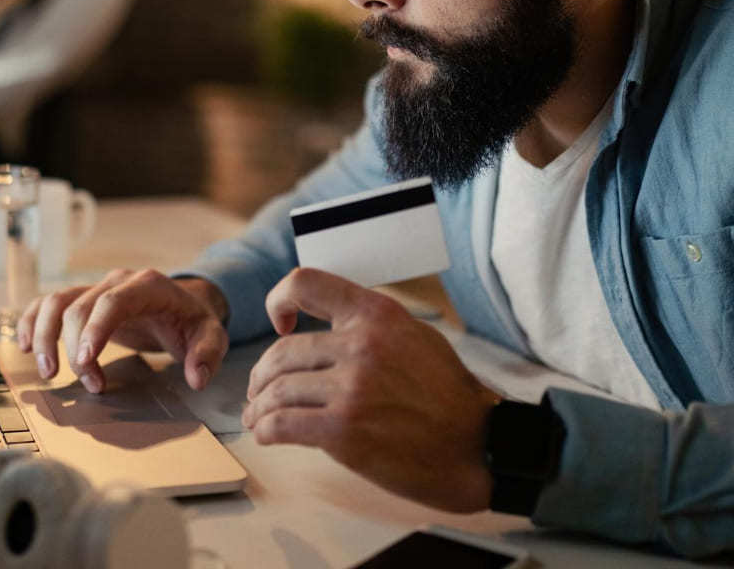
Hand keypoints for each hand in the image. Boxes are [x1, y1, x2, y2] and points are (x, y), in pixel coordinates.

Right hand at [16, 269, 228, 393]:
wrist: (185, 303)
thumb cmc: (194, 321)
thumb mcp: (212, 336)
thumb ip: (207, 355)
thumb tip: (196, 377)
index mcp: (148, 285)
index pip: (113, 302)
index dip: (94, 329)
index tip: (85, 361)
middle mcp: (117, 281)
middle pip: (81, 308)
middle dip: (77, 349)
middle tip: (91, 385)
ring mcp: (96, 287)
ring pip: (56, 302)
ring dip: (44, 336)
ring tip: (48, 372)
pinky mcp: (83, 299)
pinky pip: (48, 304)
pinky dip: (31, 322)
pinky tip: (24, 347)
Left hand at [242, 268, 498, 511]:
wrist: (476, 447)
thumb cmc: (448, 397)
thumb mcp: (414, 337)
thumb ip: (369, 327)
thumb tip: (326, 330)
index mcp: (377, 314)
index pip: (306, 284)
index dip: (278, 300)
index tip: (278, 322)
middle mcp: (361, 344)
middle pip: (282, 351)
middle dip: (262, 375)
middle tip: (258, 390)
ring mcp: (351, 387)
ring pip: (278, 390)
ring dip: (259, 406)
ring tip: (257, 416)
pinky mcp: (343, 430)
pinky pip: (283, 424)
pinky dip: (266, 430)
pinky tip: (266, 434)